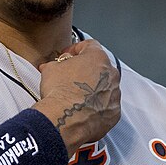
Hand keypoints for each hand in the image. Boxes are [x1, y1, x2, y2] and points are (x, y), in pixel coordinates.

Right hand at [35, 39, 120, 155]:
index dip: (75, 50)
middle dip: (85, 71)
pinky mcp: (114, 112)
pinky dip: (96, 107)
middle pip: (99, 67)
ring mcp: (114, 94)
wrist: (65, 119)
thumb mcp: (51, 69)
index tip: (67, 56)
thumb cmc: (60, 93)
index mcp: (97, 57)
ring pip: (105, 87)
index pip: (89, 45)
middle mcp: (111, 74)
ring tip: (75, 96)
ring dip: (92, 89)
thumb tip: (53, 67)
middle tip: (70, 77)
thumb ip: (56, 64)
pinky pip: (106, 106)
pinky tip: (83, 110)